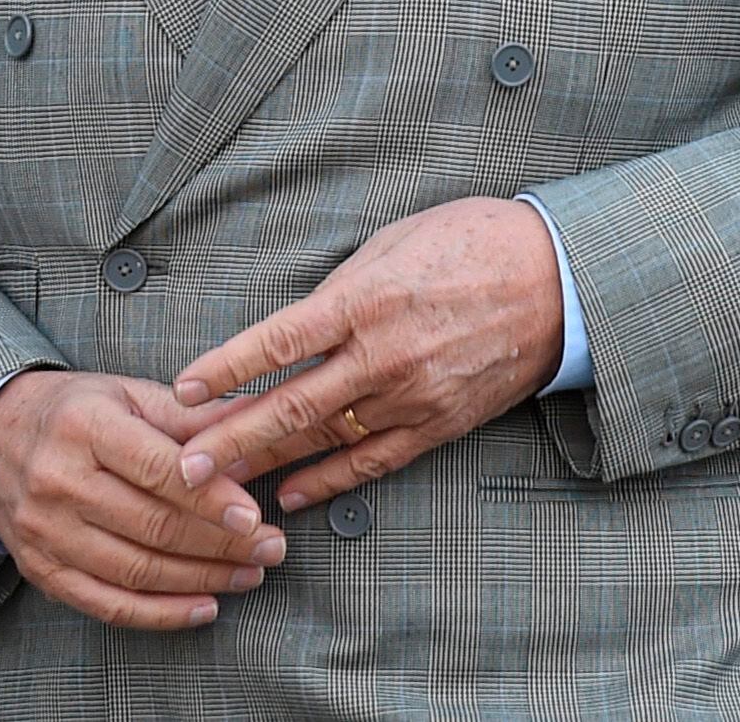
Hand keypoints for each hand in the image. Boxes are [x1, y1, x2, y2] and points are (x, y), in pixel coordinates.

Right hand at [0, 370, 283, 631]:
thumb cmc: (76, 411)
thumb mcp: (128, 394)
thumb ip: (191, 416)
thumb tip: (256, 423)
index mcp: (85, 426)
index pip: (157, 470)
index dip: (211, 498)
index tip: (256, 515)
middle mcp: (59, 481)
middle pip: (153, 526)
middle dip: (222, 544)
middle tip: (272, 547)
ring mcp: (46, 532)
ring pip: (137, 571)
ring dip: (203, 579)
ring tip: (251, 573)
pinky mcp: (41, 571)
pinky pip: (109, 605)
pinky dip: (163, 614)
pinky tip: (205, 606)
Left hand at [169, 198, 562, 510]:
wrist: (556, 280)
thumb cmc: (469, 243)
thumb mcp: (393, 243)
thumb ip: (339, 290)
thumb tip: (295, 328)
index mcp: (365, 300)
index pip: (277, 341)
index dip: (225, 368)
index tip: (183, 388)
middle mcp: (382, 355)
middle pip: (290, 406)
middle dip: (231, 438)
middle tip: (183, 466)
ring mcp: (412, 397)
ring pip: (325, 440)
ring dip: (268, 465)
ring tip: (219, 486)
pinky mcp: (439, 425)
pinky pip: (373, 462)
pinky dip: (329, 482)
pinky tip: (292, 496)